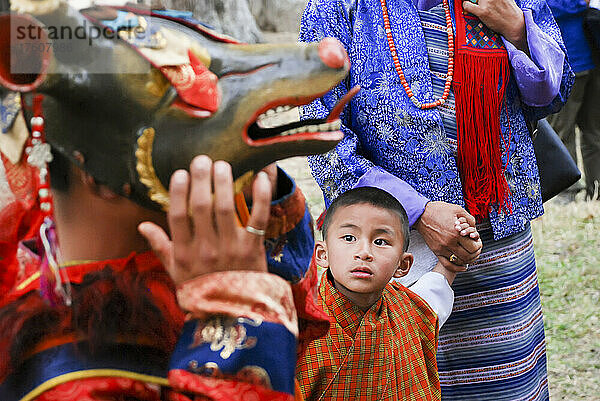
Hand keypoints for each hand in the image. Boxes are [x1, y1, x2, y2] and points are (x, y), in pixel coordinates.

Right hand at [138, 155, 271, 285]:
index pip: (178, 216)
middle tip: (202, 159)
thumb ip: (160, 247)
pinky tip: (260, 179)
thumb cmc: (202, 290)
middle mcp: (205, 249)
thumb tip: (142, 225)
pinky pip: (258, 219)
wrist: (232, 315)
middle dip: (201, 179)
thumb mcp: (176, 272)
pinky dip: (260, 198)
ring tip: (222, 164)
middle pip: (200, 207)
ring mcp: (230, 249)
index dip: (178, 192)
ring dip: (223, 182)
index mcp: (184, 253)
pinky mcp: (252, 249)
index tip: (181, 173)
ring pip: (225, 208)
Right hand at [415, 201, 481, 271]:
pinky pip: (447, 264)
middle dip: (475, 254)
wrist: (421, 214)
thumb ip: (469, 219)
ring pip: (459, 261)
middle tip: (476, 250)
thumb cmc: (438, 210)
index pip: (473, 247)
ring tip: (469, 255)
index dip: (478, 246)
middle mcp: (449, 243)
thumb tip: (475, 228)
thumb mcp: (458, 209)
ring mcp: (442, 248)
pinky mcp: (436, 251)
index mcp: (456, 233)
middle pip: (468, 256)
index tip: (478, 242)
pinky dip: (456, 267)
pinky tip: (462, 266)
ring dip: (467, 260)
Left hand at [463, 0, 527, 52]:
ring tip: (480, 7)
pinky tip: (468, 5)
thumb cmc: (509, 10)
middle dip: (478, 0)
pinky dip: (465, 4)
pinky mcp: (482, 12)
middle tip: (482, 4)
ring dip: (474, 2)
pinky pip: (467, 5)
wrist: (513, 23)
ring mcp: (487, 2)